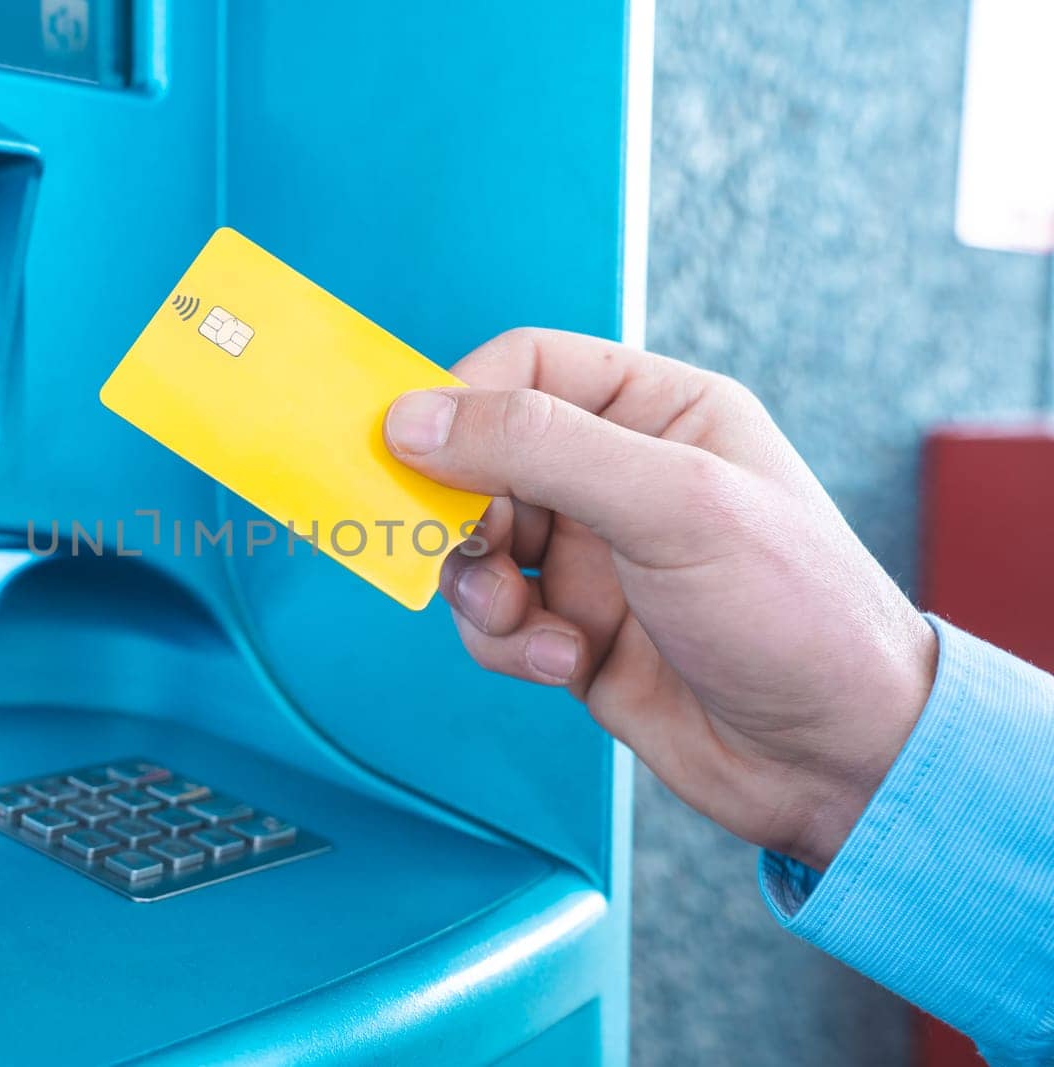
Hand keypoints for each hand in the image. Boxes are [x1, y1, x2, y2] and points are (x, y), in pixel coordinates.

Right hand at [384, 328, 937, 869]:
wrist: (839, 761)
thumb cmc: (795, 612)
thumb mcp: (671, 505)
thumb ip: (539, 447)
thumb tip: (413, 418)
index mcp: (658, 411)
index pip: (526, 367)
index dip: (461, 401)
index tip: (411, 452)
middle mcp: (618, 475)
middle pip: (481, 460)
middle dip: (463, 514)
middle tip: (474, 554)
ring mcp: (592, 557)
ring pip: (473, 547)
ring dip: (479, 590)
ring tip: (527, 625)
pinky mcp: (573, 630)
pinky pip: (492, 622)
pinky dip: (509, 645)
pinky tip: (568, 664)